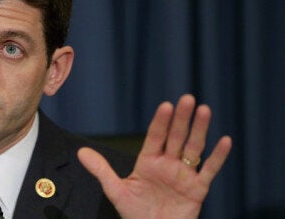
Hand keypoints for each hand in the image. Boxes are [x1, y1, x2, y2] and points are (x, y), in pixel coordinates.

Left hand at [77, 94, 231, 218]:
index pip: (155, 137)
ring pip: (193, 148)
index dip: (161, 122)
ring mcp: (184, 175)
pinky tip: (225, 140)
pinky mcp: (197, 189)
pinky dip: (218, 156)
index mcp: (148, 162)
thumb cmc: (134, 213)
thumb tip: (80, 153)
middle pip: (176, 137)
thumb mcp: (115, 191)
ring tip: (204, 110)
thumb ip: (101, 170)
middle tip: (187, 98)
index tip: (165, 105)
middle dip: (181, 118)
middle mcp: (168, 164)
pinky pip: (210, 170)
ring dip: (199, 129)